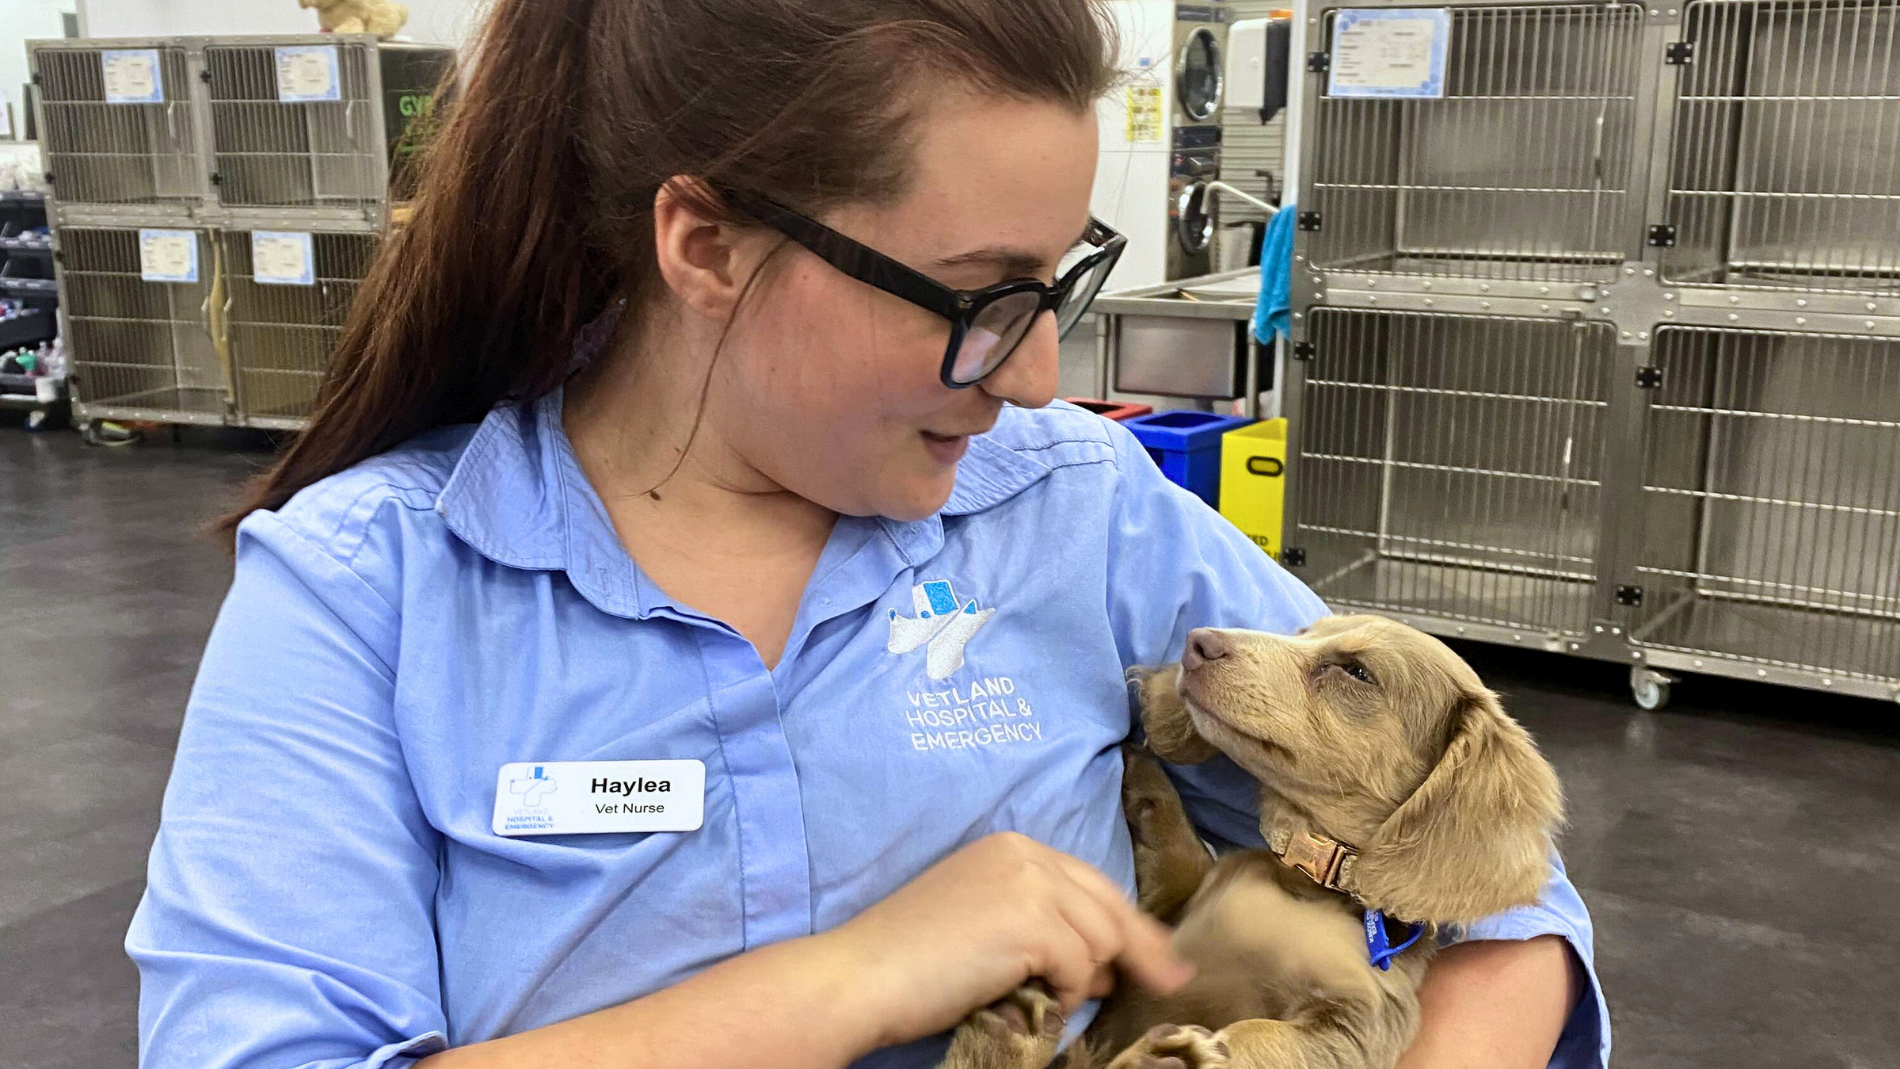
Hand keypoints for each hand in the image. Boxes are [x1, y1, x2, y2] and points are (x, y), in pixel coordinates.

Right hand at [820, 832, 1193, 1049]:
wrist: (862, 976)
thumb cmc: (911, 962)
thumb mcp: (986, 923)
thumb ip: (1042, 924)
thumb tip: (1107, 962)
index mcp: (1012, 847)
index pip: (1091, 883)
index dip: (1127, 923)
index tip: (1158, 954)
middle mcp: (1025, 853)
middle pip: (1110, 904)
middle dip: (1143, 948)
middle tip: (1171, 982)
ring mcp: (1029, 881)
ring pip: (1102, 939)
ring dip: (1084, 980)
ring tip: (1050, 997)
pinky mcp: (1030, 919)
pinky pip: (1082, 967)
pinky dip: (1067, 994)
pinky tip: (1034, 1001)